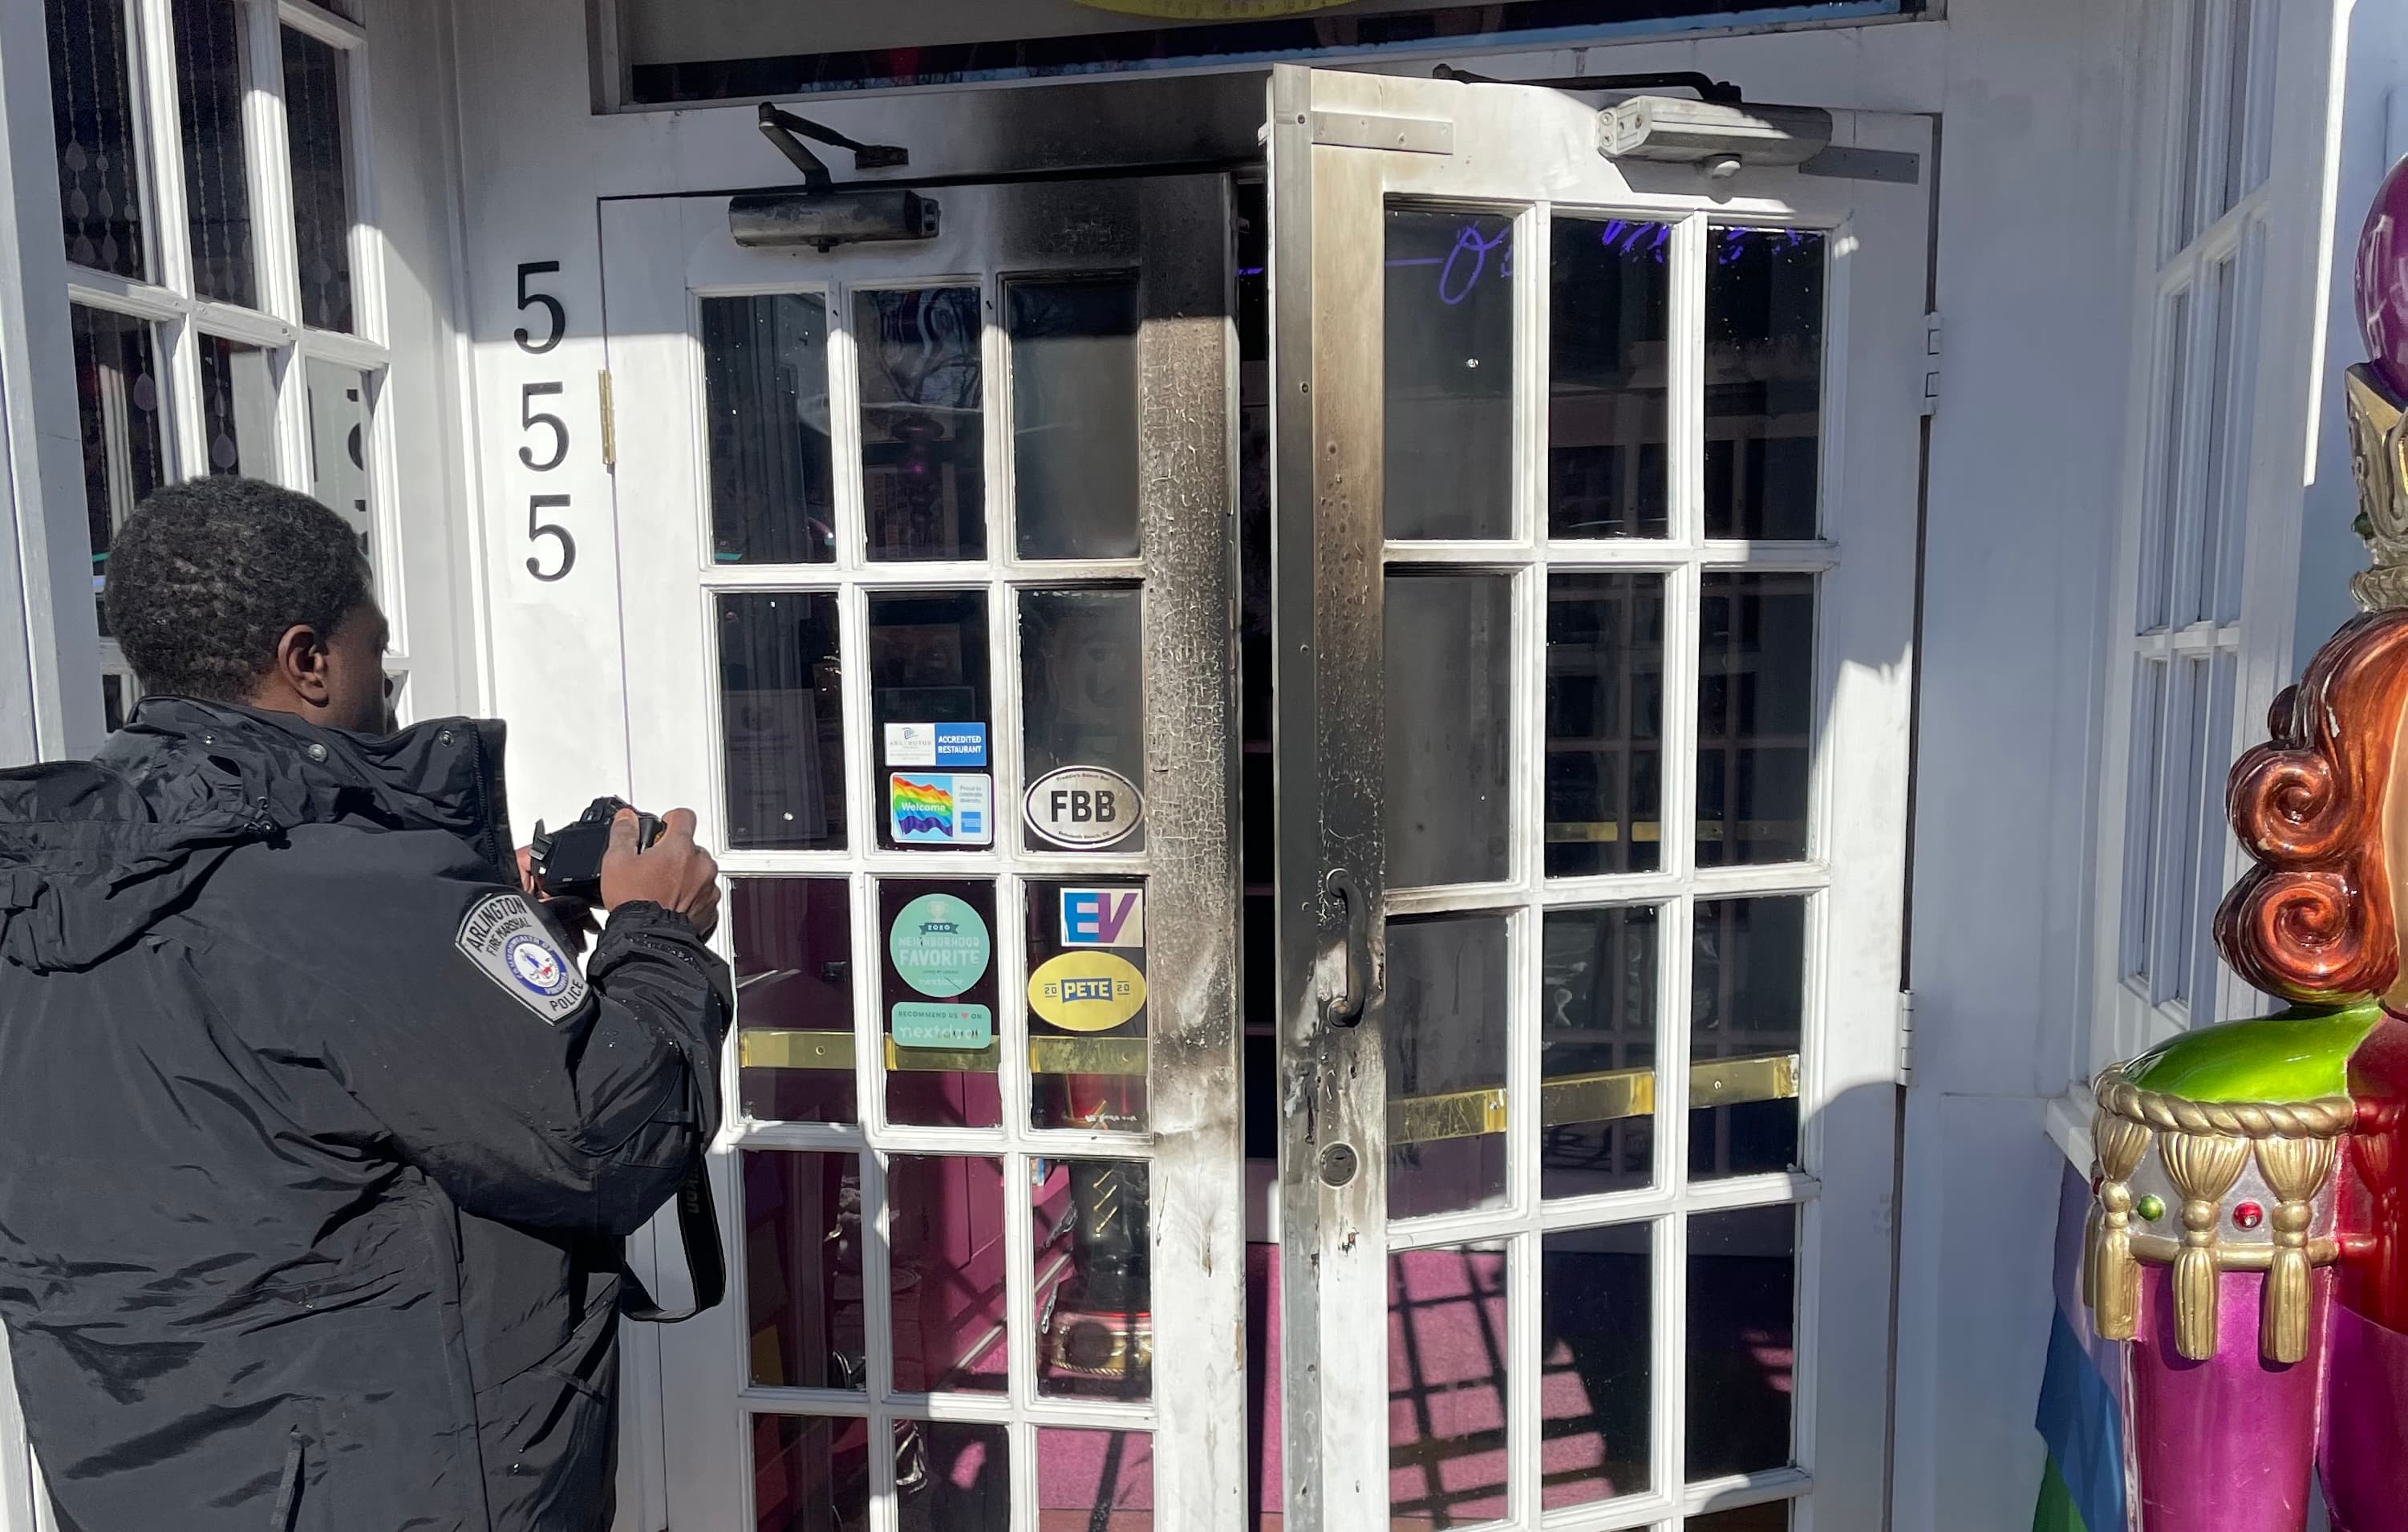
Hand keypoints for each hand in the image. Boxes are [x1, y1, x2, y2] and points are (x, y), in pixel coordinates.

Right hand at [600, 807, 719, 937]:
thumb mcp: (616, 862)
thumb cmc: (635, 904)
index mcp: (680, 848)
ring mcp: (708, 887)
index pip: (684, 816)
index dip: (671, 819)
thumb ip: (624, 834)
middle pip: (690, 847)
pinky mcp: (711, 907)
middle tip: (654, 867)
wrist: (648, 940)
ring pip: (699, 871)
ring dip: (685, 875)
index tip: (664, 826)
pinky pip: (703, 894)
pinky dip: (691, 896)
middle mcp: (701, 865)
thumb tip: (626, 819)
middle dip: (674, 853)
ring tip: (662, 888)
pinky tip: (672, 903)